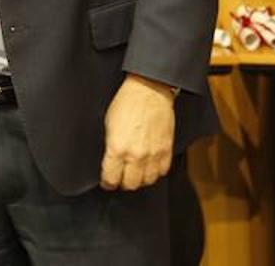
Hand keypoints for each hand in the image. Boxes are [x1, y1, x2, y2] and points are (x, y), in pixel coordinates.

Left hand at [99, 73, 176, 190]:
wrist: (149, 90)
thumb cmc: (127, 102)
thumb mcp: (108, 124)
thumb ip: (110, 146)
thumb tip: (110, 161)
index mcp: (117, 148)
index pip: (111, 179)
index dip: (107, 182)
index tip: (107, 181)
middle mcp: (135, 155)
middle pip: (130, 184)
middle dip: (123, 183)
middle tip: (121, 177)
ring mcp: (153, 154)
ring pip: (147, 181)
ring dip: (140, 179)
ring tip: (136, 172)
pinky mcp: (166, 150)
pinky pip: (162, 172)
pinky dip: (155, 172)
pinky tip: (150, 166)